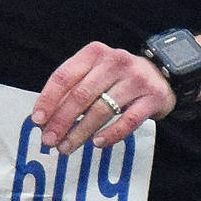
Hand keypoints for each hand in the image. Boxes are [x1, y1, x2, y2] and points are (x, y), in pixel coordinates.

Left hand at [29, 41, 176, 158]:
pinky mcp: (153, 97)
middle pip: (81, 95)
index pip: (65, 76)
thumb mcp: (96, 72)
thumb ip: (73, 88)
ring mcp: (136, 79)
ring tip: (67, 148)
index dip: (49, 99)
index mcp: (94, 53)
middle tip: (49, 141)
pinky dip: (111, 134)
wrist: (163, 74)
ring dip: (81, 132)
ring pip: (102, 109)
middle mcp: (115, 62)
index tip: (37, 121)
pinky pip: (128, 120)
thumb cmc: (119, 77)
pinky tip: (97, 144)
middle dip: (62, 121)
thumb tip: (45, 119)